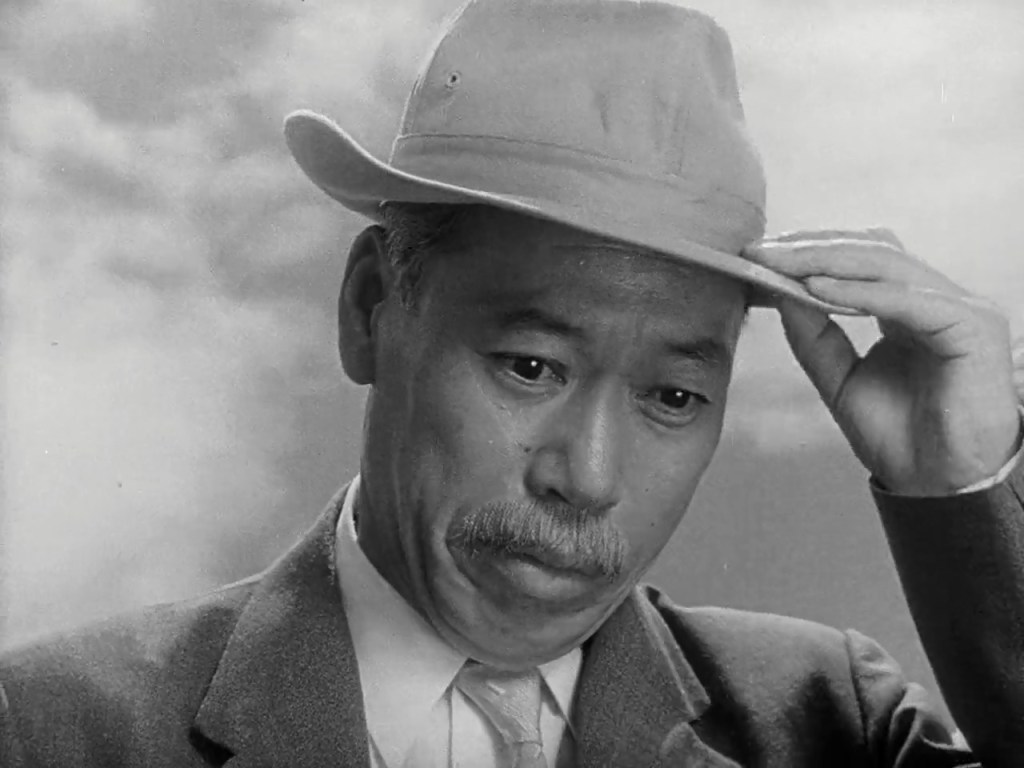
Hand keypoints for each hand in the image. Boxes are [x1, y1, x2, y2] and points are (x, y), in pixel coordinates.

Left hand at [746, 229, 1019, 495]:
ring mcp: (959, 308)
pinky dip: (860, 291)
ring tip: (780, 263)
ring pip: (888, 264)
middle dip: (811, 247)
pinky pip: (909, 298)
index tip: (757, 255)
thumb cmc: (899, 436)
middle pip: (873, 250)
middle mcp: (936, 300)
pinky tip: (816, 289)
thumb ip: (813, 336)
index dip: (810, 250)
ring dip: (827, 260)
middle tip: (760, 252)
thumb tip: (779, 290)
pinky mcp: (972, 327)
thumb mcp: (839, 379)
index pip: (861, 258)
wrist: (937, 485)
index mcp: (910, 307)